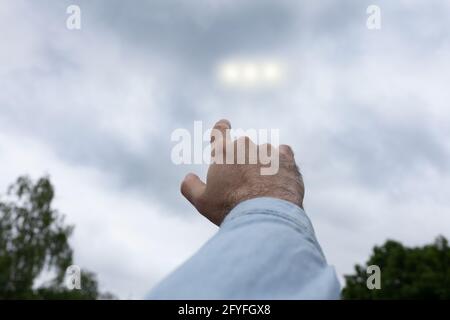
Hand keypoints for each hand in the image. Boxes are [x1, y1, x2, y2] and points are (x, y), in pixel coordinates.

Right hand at [181, 119, 303, 225]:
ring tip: (264, 189)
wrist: (266, 215)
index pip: (219, 130)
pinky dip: (281, 164)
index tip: (224, 126)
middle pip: (242, 148)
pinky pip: (283, 154)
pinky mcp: (287, 157)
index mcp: (222, 151)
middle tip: (244, 184)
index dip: (221, 128)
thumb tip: (188, 178)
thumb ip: (190, 187)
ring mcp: (267, 150)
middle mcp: (245, 145)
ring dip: (263, 164)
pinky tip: (279, 179)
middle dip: (243, 161)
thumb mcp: (202, 202)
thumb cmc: (230, 208)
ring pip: (263, 153)